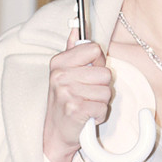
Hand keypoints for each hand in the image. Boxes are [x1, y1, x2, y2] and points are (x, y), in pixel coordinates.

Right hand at [43, 30, 111, 161]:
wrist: (54, 134)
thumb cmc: (63, 102)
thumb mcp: (63, 73)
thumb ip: (72, 50)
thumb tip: (76, 27)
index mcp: (59, 62)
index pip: (94, 49)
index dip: (98, 62)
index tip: (89, 73)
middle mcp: (60, 75)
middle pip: (105, 72)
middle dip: (101, 87)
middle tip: (87, 94)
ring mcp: (67, 92)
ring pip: (106, 91)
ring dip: (100, 102)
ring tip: (86, 105)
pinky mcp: (75, 109)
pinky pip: (103, 107)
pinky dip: (99, 115)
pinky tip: (86, 116)